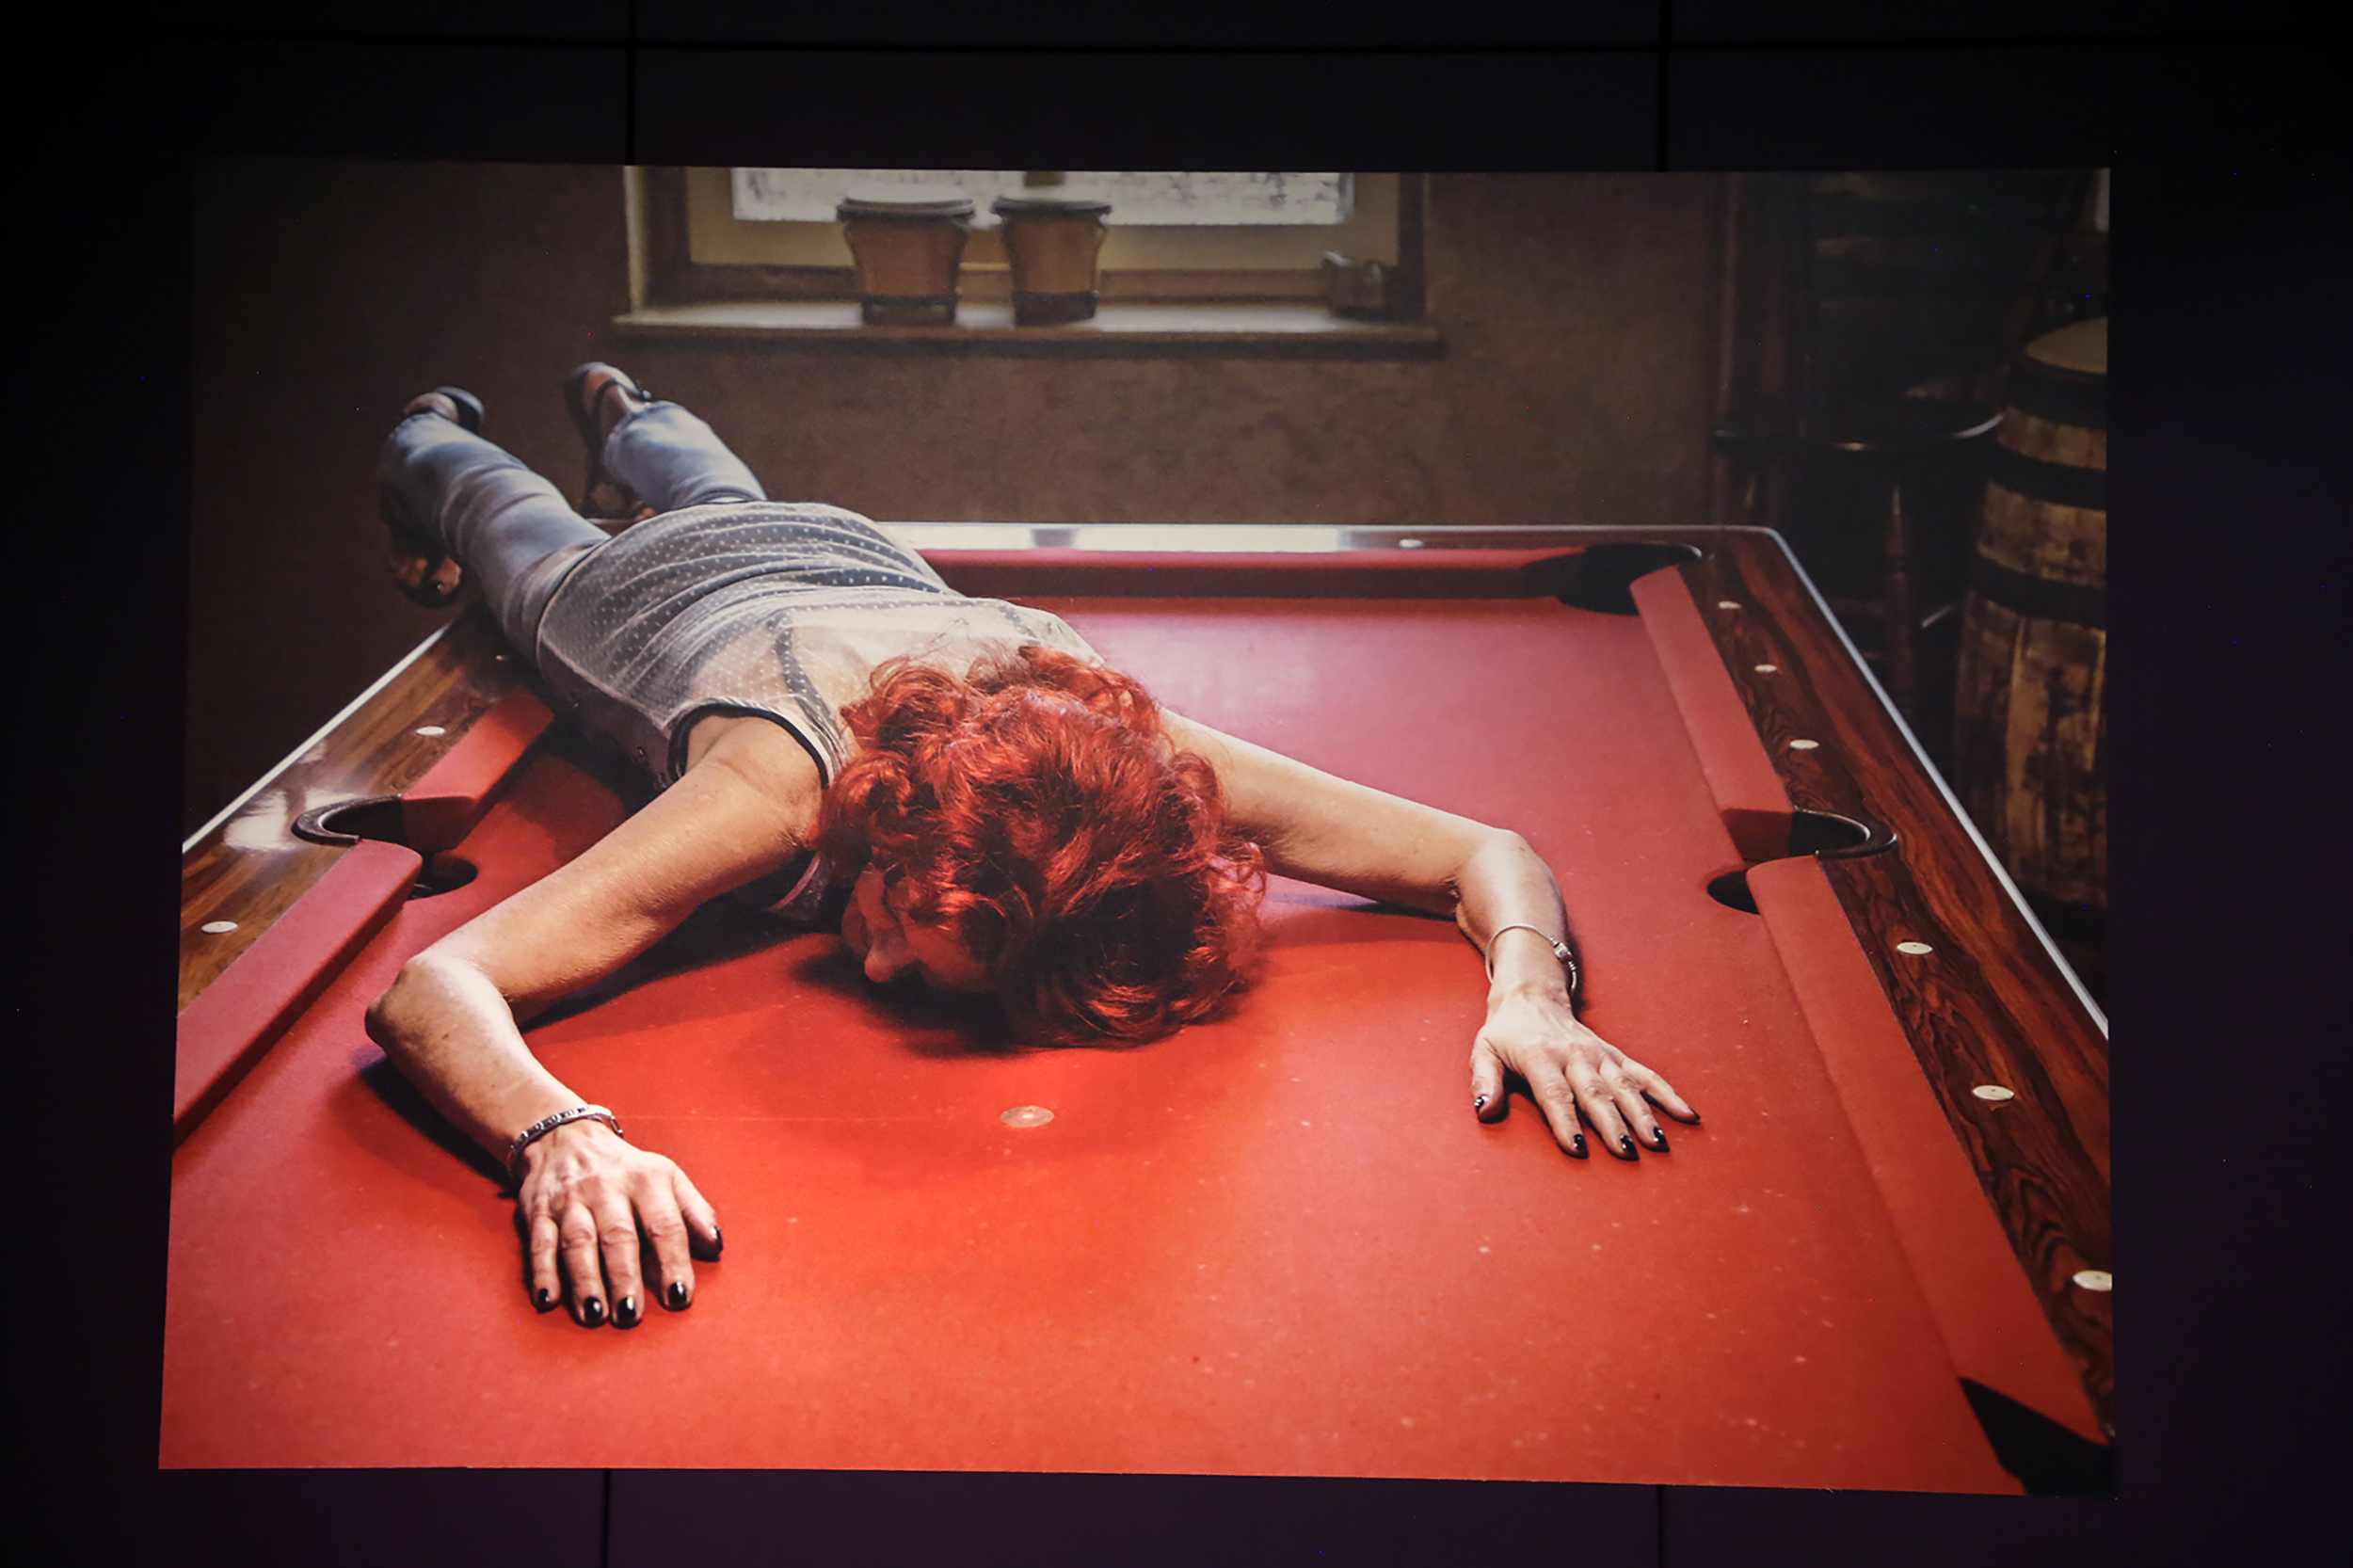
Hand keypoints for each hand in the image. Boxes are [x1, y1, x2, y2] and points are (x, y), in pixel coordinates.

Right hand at [516, 1120, 720, 1325]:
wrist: (566, 1138)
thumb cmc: (626, 1170)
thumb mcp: (667, 1176)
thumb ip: (694, 1211)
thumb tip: (716, 1246)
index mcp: (647, 1180)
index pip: (665, 1224)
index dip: (673, 1261)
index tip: (679, 1297)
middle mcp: (608, 1188)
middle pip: (618, 1236)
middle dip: (624, 1277)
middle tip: (630, 1314)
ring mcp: (571, 1200)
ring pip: (579, 1242)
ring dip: (585, 1281)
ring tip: (594, 1315)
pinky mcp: (539, 1211)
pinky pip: (540, 1243)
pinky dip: (543, 1272)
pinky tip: (548, 1299)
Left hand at [1469, 990, 1697, 1159]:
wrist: (1532, 996)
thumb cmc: (1506, 1033)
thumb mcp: (1484, 1051)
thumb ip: (1484, 1081)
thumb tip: (1485, 1111)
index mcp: (1540, 1056)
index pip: (1555, 1093)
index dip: (1565, 1121)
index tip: (1577, 1149)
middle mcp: (1575, 1055)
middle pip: (1595, 1093)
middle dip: (1611, 1124)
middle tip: (1626, 1153)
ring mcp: (1599, 1055)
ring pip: (1624, 1086)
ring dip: (1642, 1114)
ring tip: (1657, 1143)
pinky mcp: (1615, 1056)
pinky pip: (1645, 1075)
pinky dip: (1667, 1094)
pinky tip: (1687, 1114)